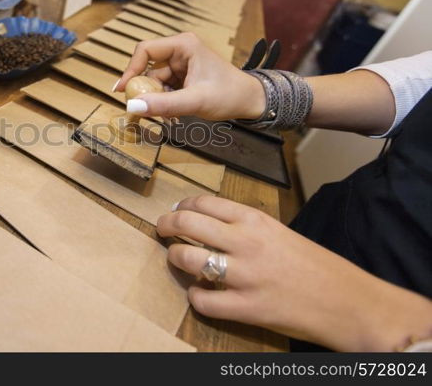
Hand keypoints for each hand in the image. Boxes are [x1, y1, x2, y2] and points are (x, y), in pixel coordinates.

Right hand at [114, 32, 264, 119]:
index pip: (145, 50)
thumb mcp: (195, 101)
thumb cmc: (229, 94)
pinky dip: (164, 103)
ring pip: (154, 83)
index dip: (130, 69)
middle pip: (147, 69)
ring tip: (169, 118)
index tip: (121, 91)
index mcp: (183, 45)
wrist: (251, 102)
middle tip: (145, 111)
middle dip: (146, 92)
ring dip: (157, 101)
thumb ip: (163, 104)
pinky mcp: (183, 78)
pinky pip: (163, 89)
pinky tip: (173, 116)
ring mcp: (181, 65)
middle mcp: (179, 51)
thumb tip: (132, 106)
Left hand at [156, 195, 431, 350]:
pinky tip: (201, 294)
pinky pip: (202, 300)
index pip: (204, 203)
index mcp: (256, 220)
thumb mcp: (279, 232)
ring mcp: (244, 276)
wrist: (349, 301)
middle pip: (187, 224)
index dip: (182, 206)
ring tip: (177, 260)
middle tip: (161, 230)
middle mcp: (246, 242)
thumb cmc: (316, 266)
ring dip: (175, 259)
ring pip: (187, 259)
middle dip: (166, 226)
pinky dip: (195, 297)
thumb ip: (245, 227)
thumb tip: (209, 225)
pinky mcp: (247, 308)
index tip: (176, 211)